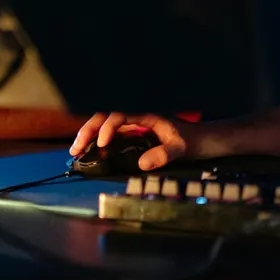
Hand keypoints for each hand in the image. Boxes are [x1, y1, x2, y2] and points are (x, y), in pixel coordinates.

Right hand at [70, 112, 200, 170]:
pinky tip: (88, 153)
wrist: (203, 140)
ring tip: (76, 152)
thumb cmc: (192, 140)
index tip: (102, 143)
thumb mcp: (180, 148)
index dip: (108, 127)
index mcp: (147, 115)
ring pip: (105, 125)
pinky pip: (111, 135)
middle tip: (76, 149)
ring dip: (89, 135)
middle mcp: (137, 118)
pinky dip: (97, 142)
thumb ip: (164, 154)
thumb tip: (142, 164)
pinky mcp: (133, 136)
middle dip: (88, 130)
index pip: (120, 115)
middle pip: (105, 116)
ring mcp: (134, 126)